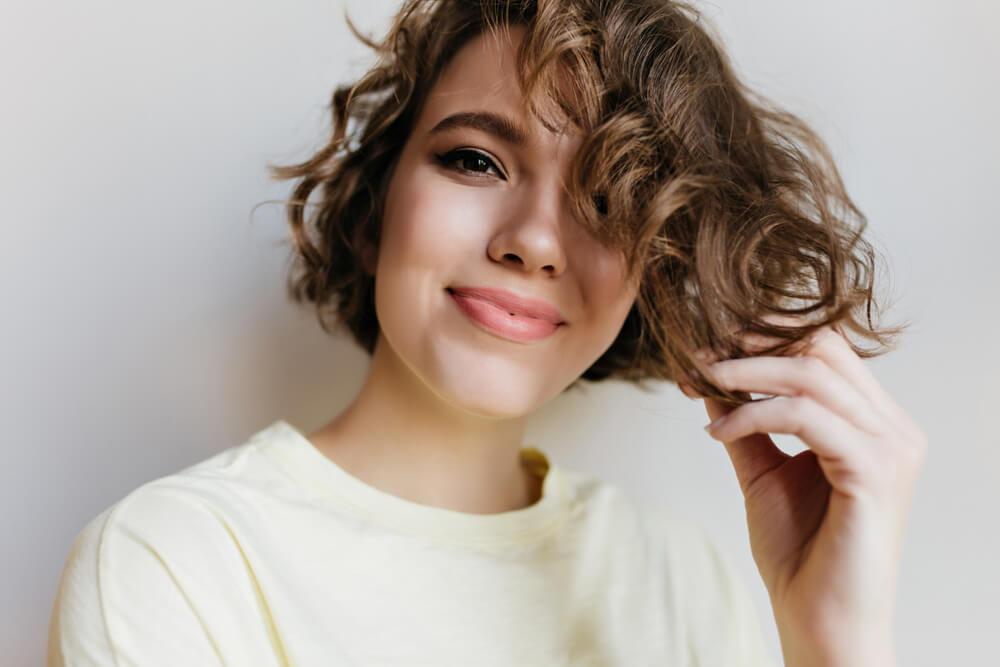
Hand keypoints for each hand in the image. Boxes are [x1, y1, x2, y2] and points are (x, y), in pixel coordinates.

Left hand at [679, 318, 926, 666]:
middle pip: (822, 346)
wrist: (819, 616)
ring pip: (812, 374)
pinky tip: (718, 432)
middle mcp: (892, 427)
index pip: (825, 347)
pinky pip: (805, 416)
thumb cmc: (799, 549)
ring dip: (746, 372)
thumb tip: (710, 377)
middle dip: (755, 343)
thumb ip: (745, 421)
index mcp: (873, 422)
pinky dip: (753, 414)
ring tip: (702, 382)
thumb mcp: (763, 469)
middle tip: (703, 355)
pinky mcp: (874, 470)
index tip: (708, 348)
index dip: (765, 337)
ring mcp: (890, 447)